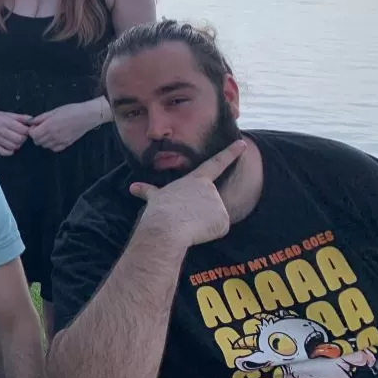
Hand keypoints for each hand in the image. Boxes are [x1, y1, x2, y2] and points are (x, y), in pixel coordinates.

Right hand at [0, 105, 31, 155]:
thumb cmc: (0, 116)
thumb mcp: (12, 115)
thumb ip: (23, 118)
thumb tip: (33, 121)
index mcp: (6, 121)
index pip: (22, 130)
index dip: (27, 131)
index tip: (26, 130)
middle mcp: (0, 130)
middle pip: (19, 139)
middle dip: (23, 138)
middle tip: (22, 136)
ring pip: (12, 146)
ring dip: (17, 145)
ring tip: (16, 141)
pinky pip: (2, 152)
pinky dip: (9, 152)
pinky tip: (11, 147)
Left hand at [28, 102, 100, 152]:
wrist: (87, 116)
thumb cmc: (71, 110)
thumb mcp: (54, 111)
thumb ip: (41, 118)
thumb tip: (30, 121)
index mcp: (49, 126)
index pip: (33, 134)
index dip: (32, 130)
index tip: (35, 126)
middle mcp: (54, 136)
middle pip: (38, 141)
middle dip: (36, 135)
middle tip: (40, 128)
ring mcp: (61, 141)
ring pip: (45, 146)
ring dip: (43, 140)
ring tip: (48, 132)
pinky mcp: (67, 144)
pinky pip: (54, 149)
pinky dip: (52, 145)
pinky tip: (54, 138)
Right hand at [130, 140, 247, 247]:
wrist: (167, 226)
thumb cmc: (159, 211)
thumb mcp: (155, 198)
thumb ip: (149, 191)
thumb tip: (133, 188)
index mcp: (196, 180)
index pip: (216, 163)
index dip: (230, 153)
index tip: (244, 144)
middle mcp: (211, 189)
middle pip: (210, 203)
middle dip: (199, 213)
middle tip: (184, 216)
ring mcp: (219, 204)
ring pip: (214, 218)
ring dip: (203, 224)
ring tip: (188, 223)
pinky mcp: (224, 221)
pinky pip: (218, 229)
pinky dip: (208, 234)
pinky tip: (197, 232)